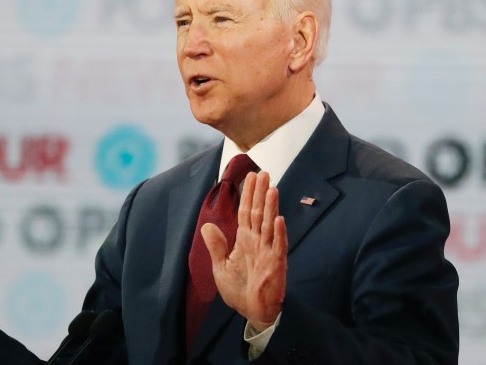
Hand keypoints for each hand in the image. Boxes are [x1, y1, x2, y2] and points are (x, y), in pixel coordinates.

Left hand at [202, 171, 287, 330]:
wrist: (252, 312)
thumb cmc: (239, 290)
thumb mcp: (221, 267)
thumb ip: (216, 246)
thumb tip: (207, 226)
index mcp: (245, 240)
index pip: (246, 212)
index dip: (248, 194)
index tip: (250, 176)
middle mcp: (258, 241)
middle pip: (259, 212)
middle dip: (260, 193)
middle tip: (263, 172)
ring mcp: (268, 251)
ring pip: (269, 224)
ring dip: (271, 207)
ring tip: (271, 189)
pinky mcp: (276, 264)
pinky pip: (278, 246)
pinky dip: (278, 233)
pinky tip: (278, 219)